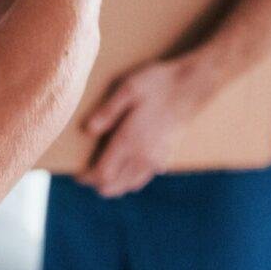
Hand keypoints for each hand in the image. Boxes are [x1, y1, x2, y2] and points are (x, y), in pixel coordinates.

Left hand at [75, 57, 215, 197]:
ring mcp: (157, 158)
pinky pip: (143, 177)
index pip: (103, 174)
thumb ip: (107, 111)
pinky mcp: (166, 156)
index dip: (87, 178)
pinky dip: (130, 179)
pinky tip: (124, 166)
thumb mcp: (128, 89)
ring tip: (102, 172)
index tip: (76, 174)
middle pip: (114, 186)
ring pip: (130, 185)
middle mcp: (143, 156)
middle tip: (85, 174)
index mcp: (130, 141)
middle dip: (97, 184)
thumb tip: (87, 130)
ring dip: (114, 183)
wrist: (193, 85)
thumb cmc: (158, 83)